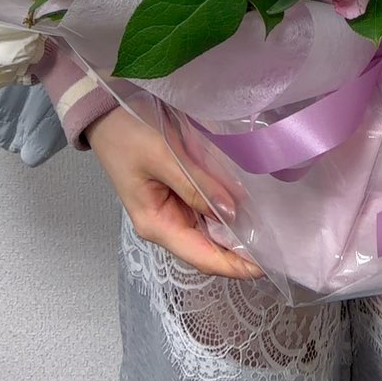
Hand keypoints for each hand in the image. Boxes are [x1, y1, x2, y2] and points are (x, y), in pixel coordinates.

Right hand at [88, 103, 265, 279]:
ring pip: (208, 232)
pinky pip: (204, 212)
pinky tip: (246, 206)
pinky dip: (224, 212)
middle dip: (240, 252)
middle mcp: (164, 225)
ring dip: (235, 233)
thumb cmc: (127, 135)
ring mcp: (169, 211)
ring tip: (270, 229)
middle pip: (208, 249)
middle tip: (278, 245)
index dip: (235, 266)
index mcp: (156, 224)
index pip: (202, 258)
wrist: (103, 114)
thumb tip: (233, 212)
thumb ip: (197, 186)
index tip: (267, 264)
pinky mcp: (175, 196)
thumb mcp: (163, 156)